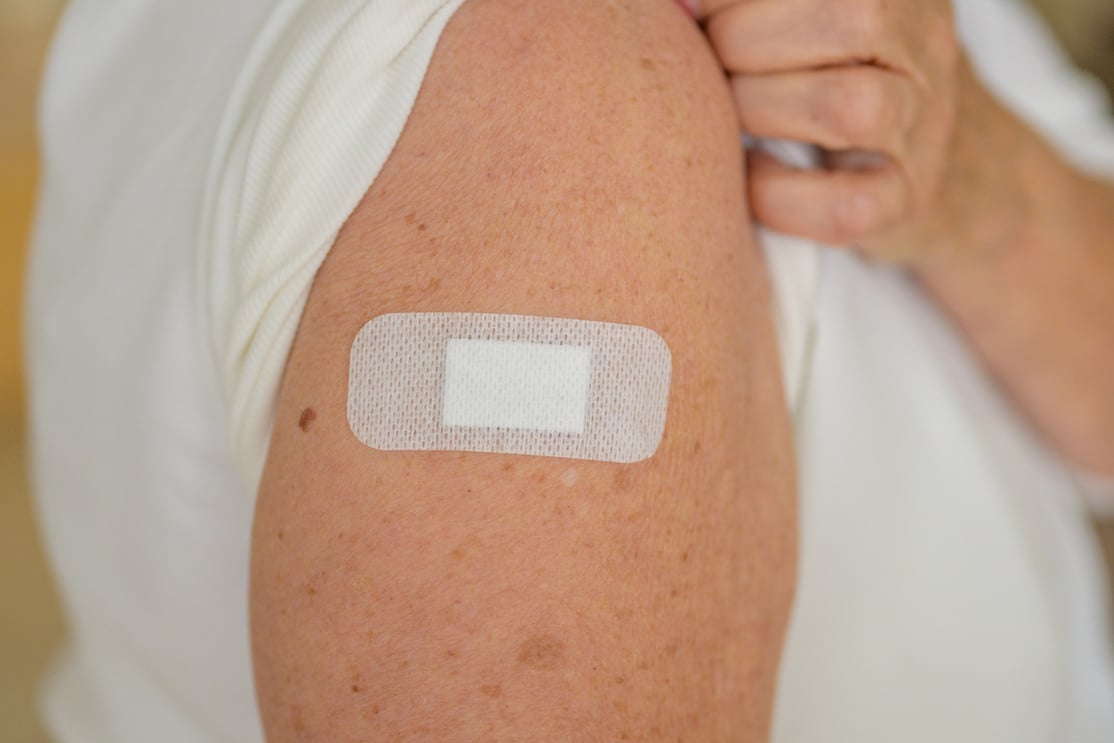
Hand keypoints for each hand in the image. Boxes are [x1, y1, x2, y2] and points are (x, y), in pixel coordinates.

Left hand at [691, 0, 1026, 263]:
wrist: (953, 167)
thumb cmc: (841, 74)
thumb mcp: (817, 15)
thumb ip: (754, 6)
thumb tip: (672, 2)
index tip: (689, 8)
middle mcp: (926, 46)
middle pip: (851, 16)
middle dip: (745, 38)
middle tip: (712, 61)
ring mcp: (923, 130)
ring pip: (849, 106)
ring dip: (760, 109)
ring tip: (732, 113)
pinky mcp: (905, 204)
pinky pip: (842, 207)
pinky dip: (776, 194)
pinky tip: (751, 172)